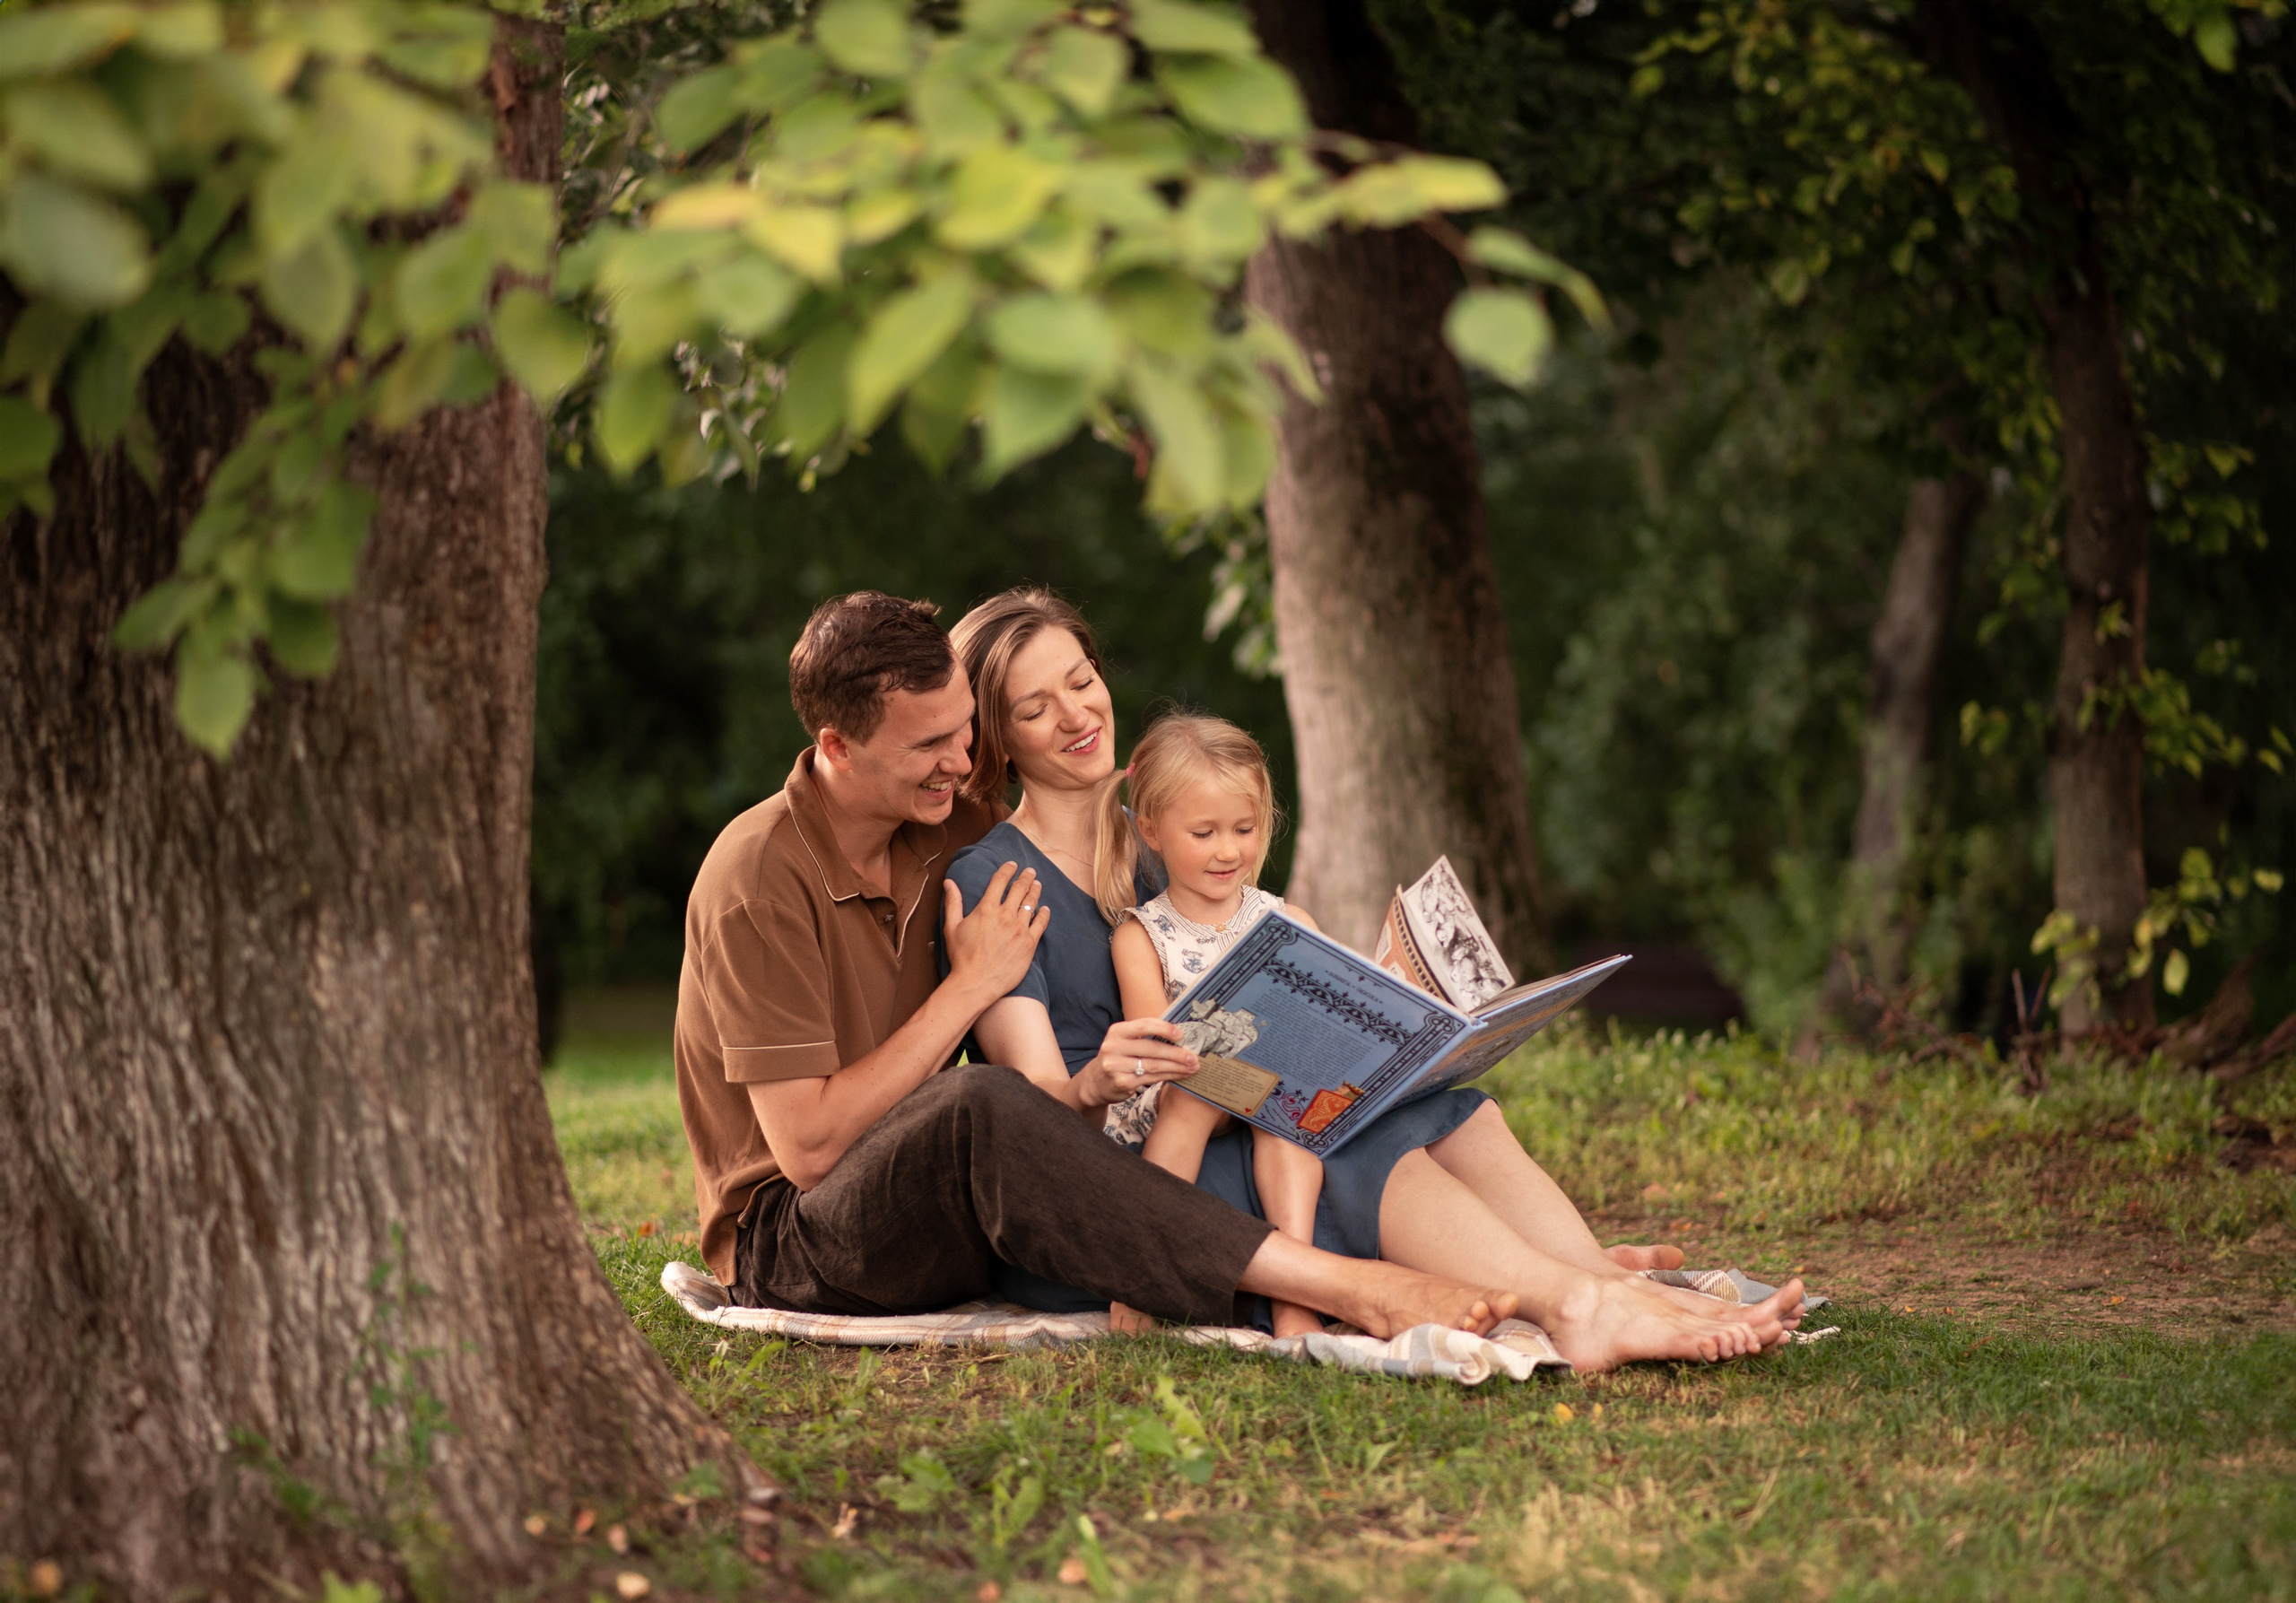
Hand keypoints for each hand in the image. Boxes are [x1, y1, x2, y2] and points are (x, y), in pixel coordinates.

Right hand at [942, 862, 1049, 1001]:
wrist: (976, 983)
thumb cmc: (961, 957)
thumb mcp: (952, 927)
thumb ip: (953, 902)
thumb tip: (949, 882)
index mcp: (986, 908)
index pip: (1000, 881)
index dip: (1007, 870)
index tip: (1013, 864)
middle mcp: (1006, 915)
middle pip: (1019, 889)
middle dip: (1026, 877)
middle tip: (1030, 871)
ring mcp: (1020, 929)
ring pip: (1031, 903)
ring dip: (1035, 891)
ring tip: (1037, 884)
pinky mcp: (1029, 943)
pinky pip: (1041, 924)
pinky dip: (1044, 913)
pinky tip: (1045, 908)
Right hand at [1075, 1017, 1198, 1108]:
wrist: (1096, 1082)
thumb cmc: (1118, 1057)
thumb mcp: (1124, 1041)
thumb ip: (1145, 1036)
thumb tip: (1179, 1033)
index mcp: (1117, 1032)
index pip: (1143, 1026)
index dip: (1164, 1029)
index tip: (1181, 1034)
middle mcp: (1114, 1047)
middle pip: (1152, 1049)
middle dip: (1176, 1053)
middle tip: (1194, 1057)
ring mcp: (1116, 1067)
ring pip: (1154, 1066)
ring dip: (1176, 1067)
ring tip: (1192, 1067)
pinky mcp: (1122, 1083)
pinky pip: (1151, 1079)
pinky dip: (1168, 1076)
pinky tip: (1180, 1075)